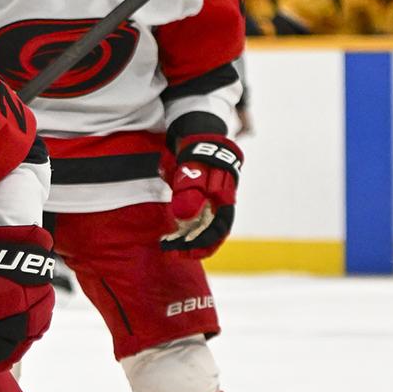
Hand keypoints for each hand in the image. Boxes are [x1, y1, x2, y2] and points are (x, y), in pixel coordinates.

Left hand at [0, 225, 54, 370]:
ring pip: (27, 333)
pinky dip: (19, 319)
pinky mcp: (48, 296)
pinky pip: (33, 318)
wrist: (7, 238)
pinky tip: (6, 309)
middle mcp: (35, 317)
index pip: (4, 356)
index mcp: (17, 321)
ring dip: (10, 333)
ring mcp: (45, 306)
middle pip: (18, 347)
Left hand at [160, 134, 241, 258]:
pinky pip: (192, 221)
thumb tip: (184, 217)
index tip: (188, 252)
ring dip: (186, 239)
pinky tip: (169, 235)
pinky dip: (182, 229)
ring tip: (168, 245)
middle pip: (210, 232)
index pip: (219, 229)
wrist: (197, 140)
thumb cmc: (196, 155)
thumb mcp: (192, 172)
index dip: (206, 243)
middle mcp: (219, 205)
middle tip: (173, 252)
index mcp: (224, 199)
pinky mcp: (199, 203)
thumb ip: (189, 192)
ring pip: (200, 228)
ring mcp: (209, 204)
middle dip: (194, 245)